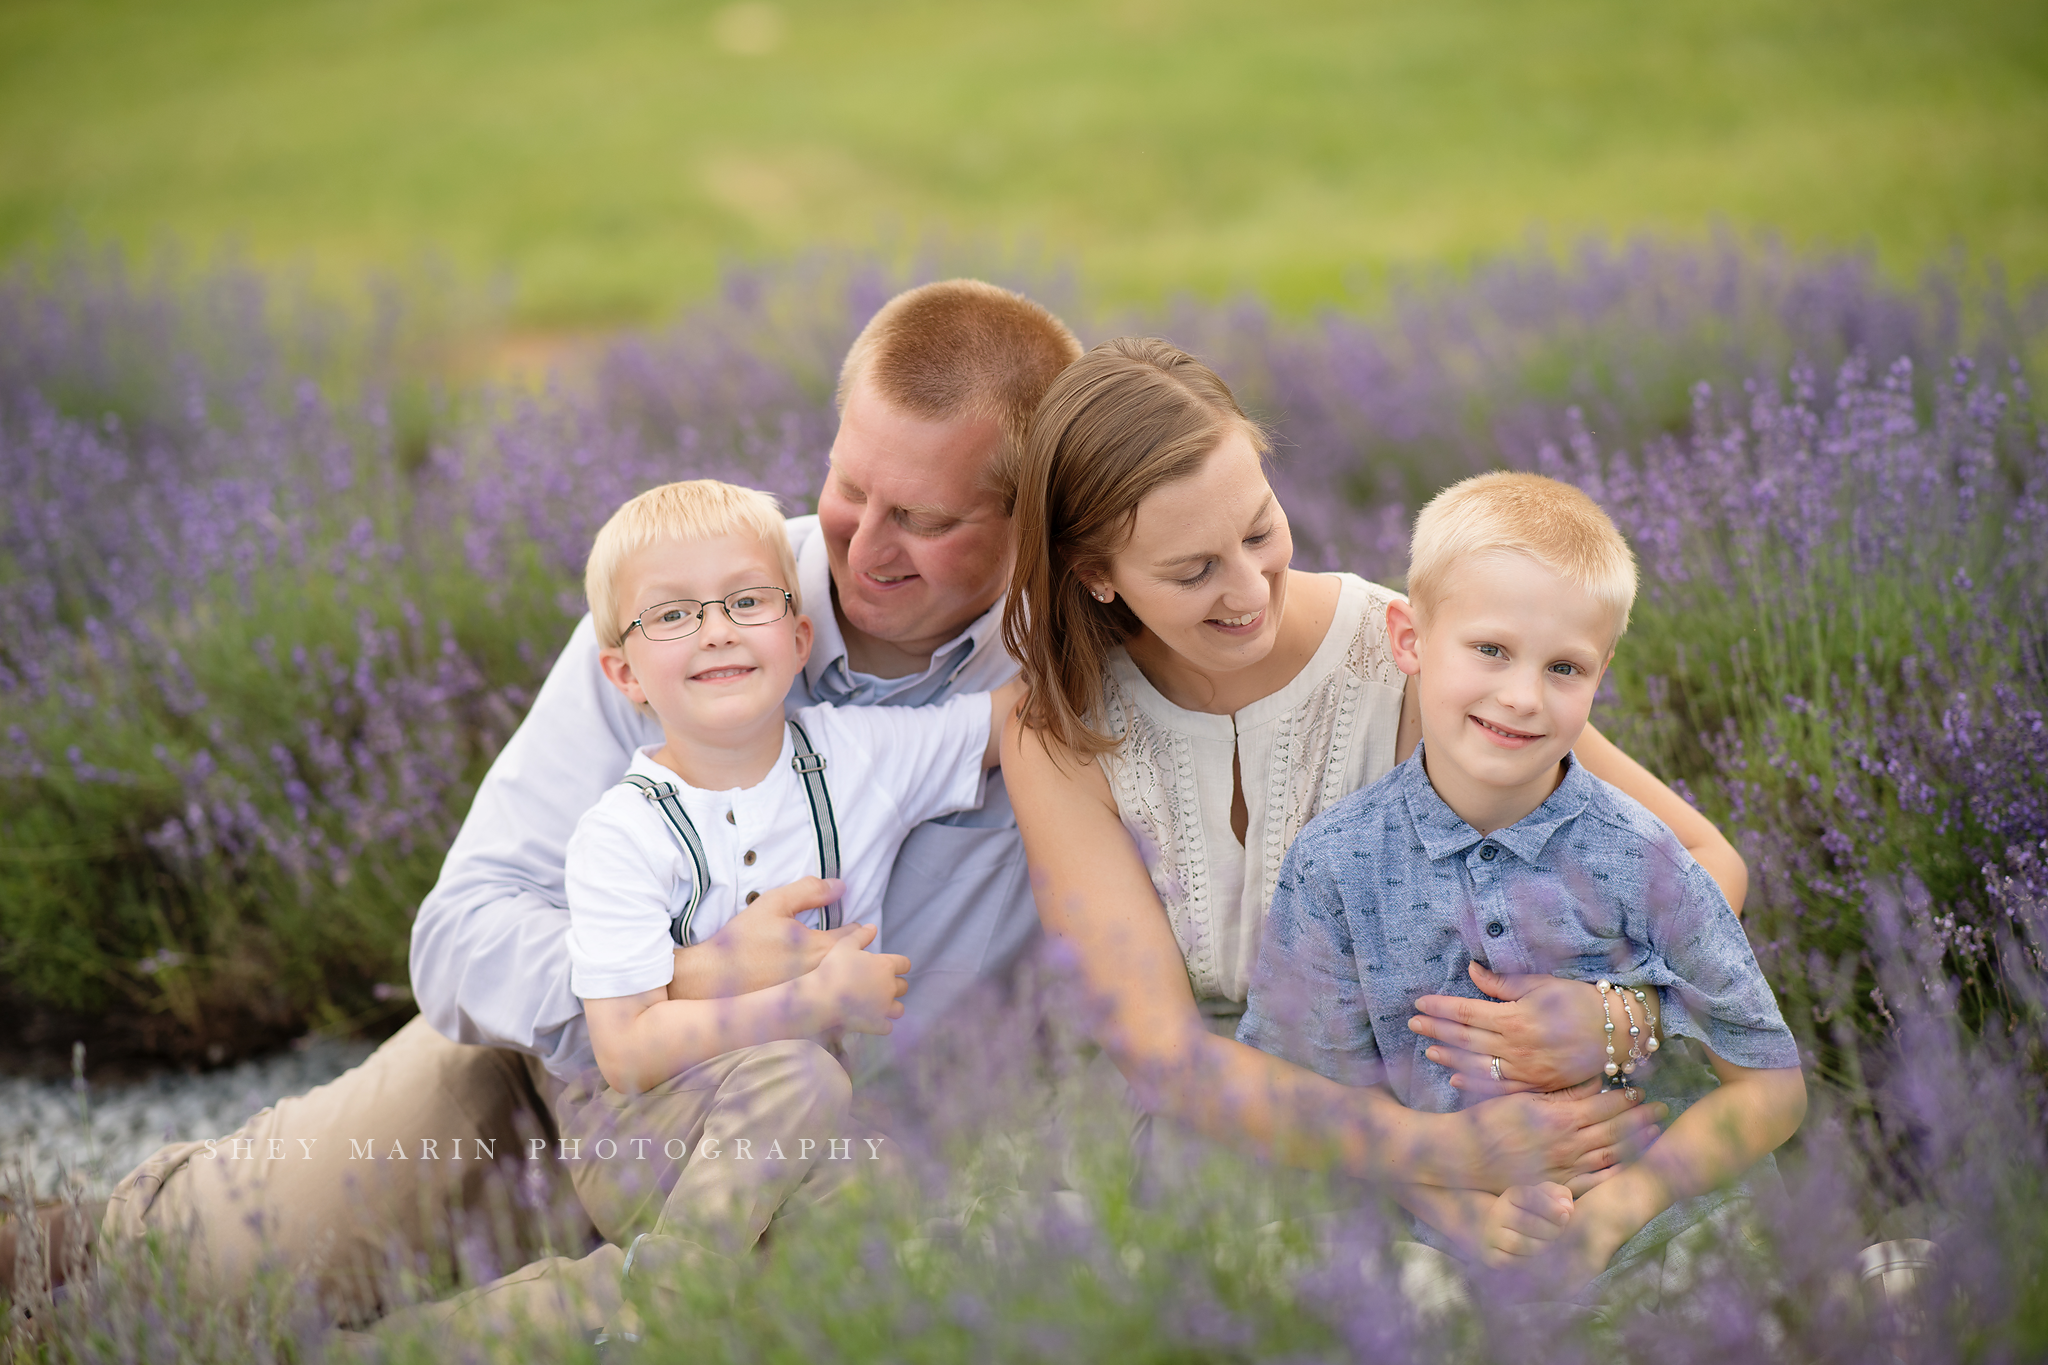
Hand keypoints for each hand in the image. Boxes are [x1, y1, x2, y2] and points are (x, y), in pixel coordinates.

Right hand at [669, 877, 855, 998]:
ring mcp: (809, 996)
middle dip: (860, 956)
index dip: (860, 931)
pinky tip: (825, 987)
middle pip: (852, 965)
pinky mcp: (798, 1009)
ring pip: (840, 984)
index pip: (852, 938)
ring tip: (849, 967)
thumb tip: (840, 886)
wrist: (712, 979)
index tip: (864, 928)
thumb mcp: (773, 904)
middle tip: (864, 948)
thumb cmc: (742, 940)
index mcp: (817, 948)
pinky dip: (830, 992)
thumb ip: (809, 891)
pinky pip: (825, 999)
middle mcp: (819, 975)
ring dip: (847, 975)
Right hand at [805, 925, 910, 1035]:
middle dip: (896, 985)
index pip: (905, 964)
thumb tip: (873, 926)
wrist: (822, 998)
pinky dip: (882, 1025)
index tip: (892, 966)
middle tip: (882, 985)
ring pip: (899, 1009)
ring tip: (880, 1005)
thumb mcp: (845, 945)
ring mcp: (885, 1008)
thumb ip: (861, 935)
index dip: (899, 964)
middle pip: (904, 987)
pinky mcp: (877, 1025)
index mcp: (886, 966)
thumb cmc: (833, 969)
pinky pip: (887, 1027)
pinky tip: (872, 1021)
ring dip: (892, 1007)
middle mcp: (890, 987)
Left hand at [1408, 964, 1613, 1094]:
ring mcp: (1526, 1069)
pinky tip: (1457, 1078)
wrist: (1618, 1033)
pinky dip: (1475, 1083)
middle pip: (1465, 1039)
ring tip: (1428, 1050)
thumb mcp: (1541, 984)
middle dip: (1436, 1030)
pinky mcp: (1537, 1085)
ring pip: (1477, 1065)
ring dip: (1449, 1057)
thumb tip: (1472, 970)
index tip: (1419, 1003)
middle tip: (1413, 1024)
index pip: (1466, 1012)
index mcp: (1516, 1017)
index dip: (1440, 1008)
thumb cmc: (1580, 1001)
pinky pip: (1499, 1087)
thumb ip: (1503, 983)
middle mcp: (1516, 1046)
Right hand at [1461, 1079, 1665, 1191]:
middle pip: (1615, 1131)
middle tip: (1661, 1110)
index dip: (1627, 1098)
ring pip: (1610, 1156)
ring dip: (1635, 1144)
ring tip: (1654, 1134)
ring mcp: (1565, 1169)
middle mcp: (1568, 1146)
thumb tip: (1595, 1082)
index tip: (1642, 1091)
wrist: (1465, 1155)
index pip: (1605, 1106)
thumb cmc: (1490, 1120)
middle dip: (1641, 1119)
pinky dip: (1615, 1173)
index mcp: (1561, 1118)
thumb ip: (1563, 1093)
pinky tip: (1628, 1166)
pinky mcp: (1557, 1187)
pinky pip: (1594, 1183)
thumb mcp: (1525, 1097)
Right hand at [1479, 1183, 1572, 1268]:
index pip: (1527, 1196)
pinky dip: (1528, 1259)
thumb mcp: (1548, 1197)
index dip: (1549, 1207)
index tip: (1565, 1216)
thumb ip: (1560, 1196)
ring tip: (1550, 1242)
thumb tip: (1567, 1208)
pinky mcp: (1493, 1255)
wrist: (1507, 1230)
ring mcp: (1492, 1235)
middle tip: (1559, 1231)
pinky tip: (1536, 1254)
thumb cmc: (1535, 1212)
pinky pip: (1510, 1260)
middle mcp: (1497, 1213)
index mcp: (1511, 1195)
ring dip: (1540, 1245)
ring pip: (1517, 1243)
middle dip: (1549, 1229)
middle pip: (1523, 1222)